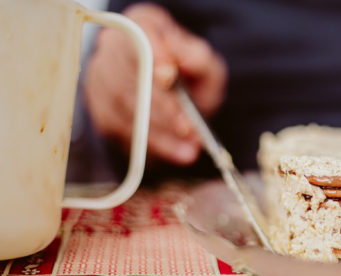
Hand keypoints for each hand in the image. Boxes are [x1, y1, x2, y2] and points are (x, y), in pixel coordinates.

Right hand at [84, 3, 226, 164]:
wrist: (178, 96)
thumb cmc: (190, 73)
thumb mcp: (206, 63)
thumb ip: (199, 58)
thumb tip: (183, 59)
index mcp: (143, 24)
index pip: (140, 33)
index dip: (152, 54)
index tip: (169, 75)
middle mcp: (114, 46)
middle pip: (129, 75)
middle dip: (161, 107)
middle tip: (188, 128)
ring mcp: (101, 77)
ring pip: (123, 106)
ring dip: (158, 131)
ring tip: (188, 147)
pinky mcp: (100, 108)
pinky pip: (119, 128)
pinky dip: (149, 143)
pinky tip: (174, 150)